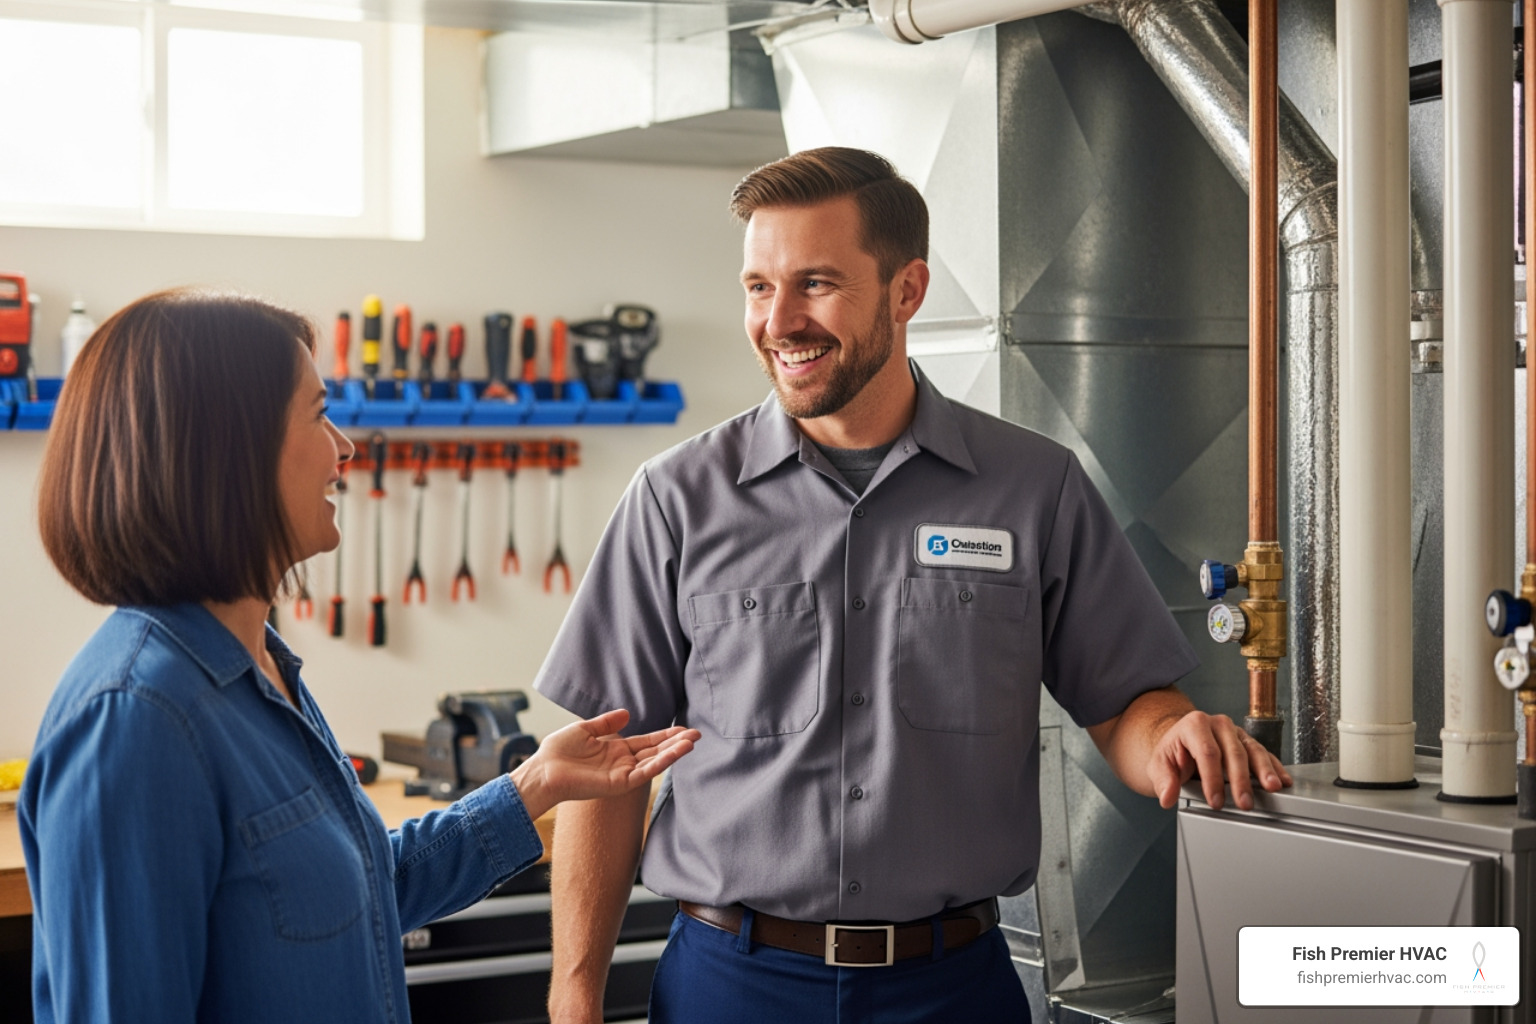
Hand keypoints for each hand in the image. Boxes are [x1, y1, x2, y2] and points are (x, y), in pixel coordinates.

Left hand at [511, 709, 698, 819]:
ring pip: (655, 762)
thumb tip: (628, 713)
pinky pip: (645, 772)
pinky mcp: (620, 784)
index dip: (665, 735)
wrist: (543, 770)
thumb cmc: (558, 752)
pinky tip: (676, 752)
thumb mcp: (585, 729)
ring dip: (674, 752)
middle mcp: (623, 762)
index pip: (647, 742)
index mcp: (616, 750)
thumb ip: (607, 723)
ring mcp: (623, 774)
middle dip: (677, 743)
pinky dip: (661, 763)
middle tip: (698, 734)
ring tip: (693, 741)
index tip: (684, 728)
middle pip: (656, 752)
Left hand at [1146, 711, 1291, 810]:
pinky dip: (1274, 767)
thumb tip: (1167, 796)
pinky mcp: (1247, 741)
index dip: (1213, 779)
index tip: (1216, 801)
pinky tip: (1282, 780)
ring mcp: (1235, 731)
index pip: (1207, 752)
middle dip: (1240, 780)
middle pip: (1233, 751)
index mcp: (1194, 725)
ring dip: (1264, 771)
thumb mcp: (1160, 766)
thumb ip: (1163, 780)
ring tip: (1272, 788)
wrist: (1181, 743)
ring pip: (1252, 750)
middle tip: (1244, 802)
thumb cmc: (1172, 753)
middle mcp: (1218, 724)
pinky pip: (1263, 753)